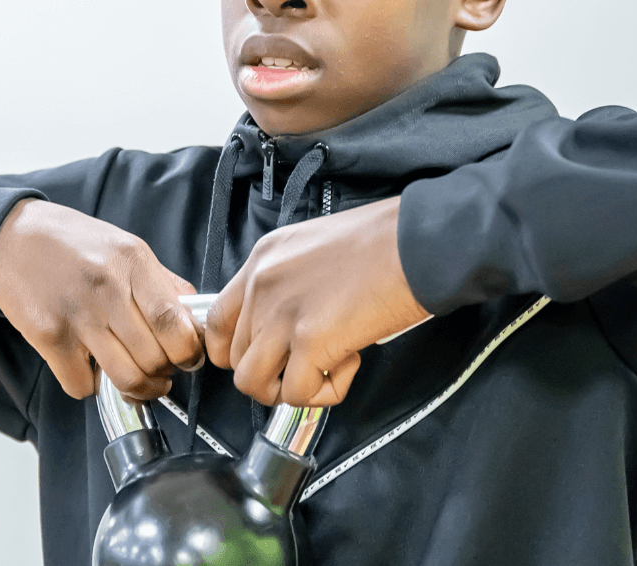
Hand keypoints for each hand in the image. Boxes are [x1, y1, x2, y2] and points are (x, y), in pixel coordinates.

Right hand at [0, 199, 203, 400]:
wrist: (14, 238)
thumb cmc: (71, 243)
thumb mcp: (125, 247)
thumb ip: (161, 281)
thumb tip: (193, 317)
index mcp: (132, 262)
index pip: (175, 323)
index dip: (189, 352)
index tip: (189, 358)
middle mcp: (107, 288)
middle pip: (154, 357)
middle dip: (164, 374)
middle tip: (161, 370)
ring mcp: (77, 315)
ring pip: (125, 378)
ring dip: (137, 389)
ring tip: (138, 381)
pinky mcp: (49, 337)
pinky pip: (82, 385)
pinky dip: (92, 386)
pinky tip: (92, 368)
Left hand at [205, 196, 430, 406]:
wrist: (420, 242)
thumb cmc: (386, 242)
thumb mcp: (316, 247)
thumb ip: (291, 283)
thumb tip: (292, 323)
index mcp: (263, 259)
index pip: (216, 319)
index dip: (232, 351)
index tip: (258, 360)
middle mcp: (263, 285)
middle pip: (236, 358)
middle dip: (272, 374)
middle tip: (309, 364)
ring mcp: (282, 313)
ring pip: (254, 383)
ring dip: (289, 389)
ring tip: (325, 371)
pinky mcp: (311, 340)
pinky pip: (297, 393)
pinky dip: (323, 393)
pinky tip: (348, 366)